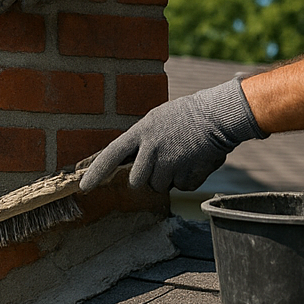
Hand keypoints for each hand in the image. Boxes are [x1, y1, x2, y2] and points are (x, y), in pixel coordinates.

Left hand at [81, 77, 266, 192]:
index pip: (112, 153)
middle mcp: (151, 148)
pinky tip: (196, 160)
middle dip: (149, 178)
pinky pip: (182, 187)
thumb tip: (135, 164)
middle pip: (138, 180)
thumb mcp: (159, 120)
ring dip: (171, 177)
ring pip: (160, 186)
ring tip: (184, 156)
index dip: (96, 172)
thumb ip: (145, 140)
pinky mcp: (184, 174)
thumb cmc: (190, 116)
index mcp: (142, 131)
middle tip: (165, 163)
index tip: (84, 187)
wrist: (219, 115)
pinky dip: (190, 179)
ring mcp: (168, 162)